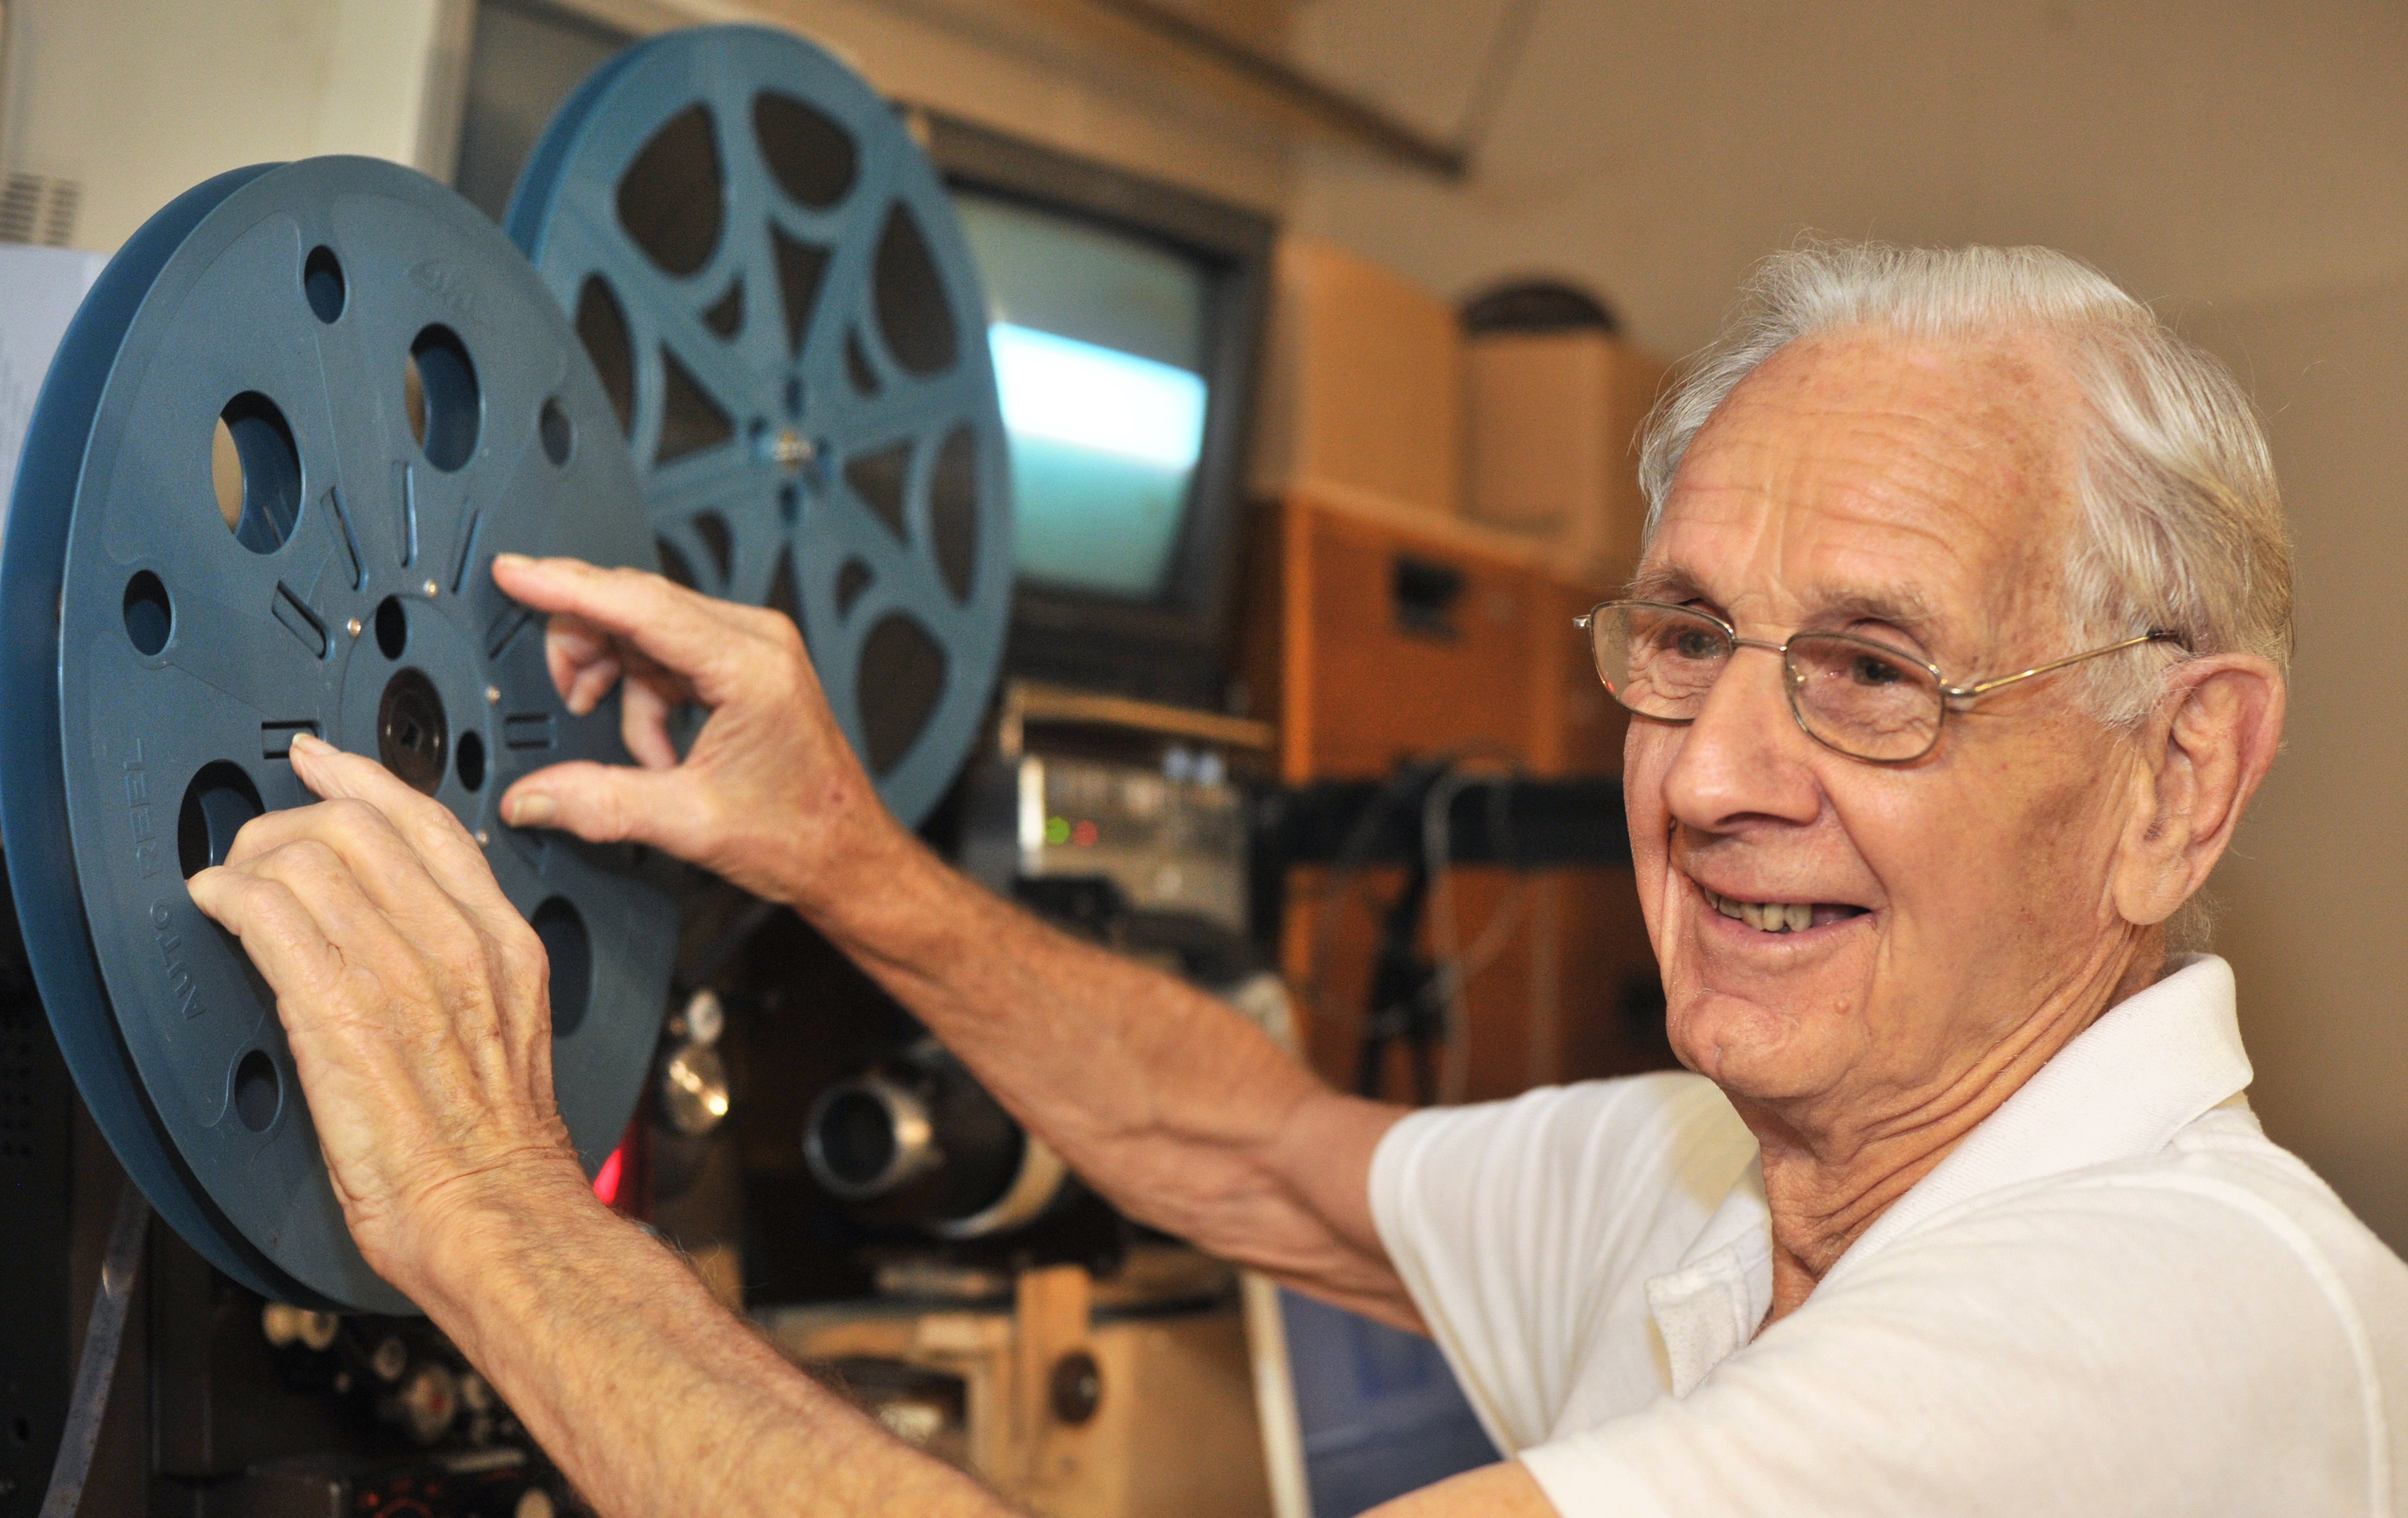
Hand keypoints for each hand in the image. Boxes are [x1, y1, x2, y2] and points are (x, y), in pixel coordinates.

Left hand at [187, 733, 594, 1301]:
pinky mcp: (342, 1016)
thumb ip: (465, 967)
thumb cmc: (499, 1151)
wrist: (499, 1218)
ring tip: (226, 885)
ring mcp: (402, 977)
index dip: (363, 780)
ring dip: (248, 860)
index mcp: (504, 944)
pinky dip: (228, 898)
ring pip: (309, 862)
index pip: (428, 824)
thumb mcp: (512, 1027)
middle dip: (291, 821)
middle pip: (359, 828)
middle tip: (255, 847)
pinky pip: (269, 917)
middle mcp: (459, 946)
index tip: (324, 763)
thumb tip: (402, 930)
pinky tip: (213, 906)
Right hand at [489, 553, 905, 913]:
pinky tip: (656, 750)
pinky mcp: (744, 662)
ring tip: (634, 753)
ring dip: (618, 684)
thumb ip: (601, 805)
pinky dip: (644, 696)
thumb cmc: (800, 832)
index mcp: (750, 666)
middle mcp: (755, 640)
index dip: (568, 586)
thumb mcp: (690, 823)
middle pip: (637, 607)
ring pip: (646, 631)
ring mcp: (752, 646)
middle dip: (586, 649)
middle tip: (566, 699)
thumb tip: (530, 798)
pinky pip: (667, 655)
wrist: (847, 850)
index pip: (640, 604)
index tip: (514, 572)